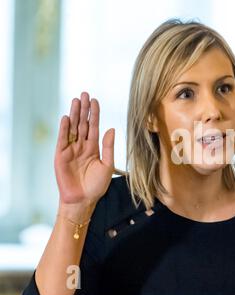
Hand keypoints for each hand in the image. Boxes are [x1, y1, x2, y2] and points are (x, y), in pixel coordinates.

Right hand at [54, 92, 114, 218]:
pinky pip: (63, 139)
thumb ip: (109, 147)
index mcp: (93, 148)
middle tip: (85, 94)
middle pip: (82, 123)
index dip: (94, 114)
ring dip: (74, 114)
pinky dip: (64, 128)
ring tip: (76, 100)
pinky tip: (66, 117)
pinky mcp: (61, 155)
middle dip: (84, 109)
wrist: (83, 200)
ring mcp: (71, 150)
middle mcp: (82, 146)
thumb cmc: (96, 185)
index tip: (95, 100)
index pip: (93, 126)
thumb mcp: (107, 164)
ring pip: (73, 128)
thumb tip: (111, 128)